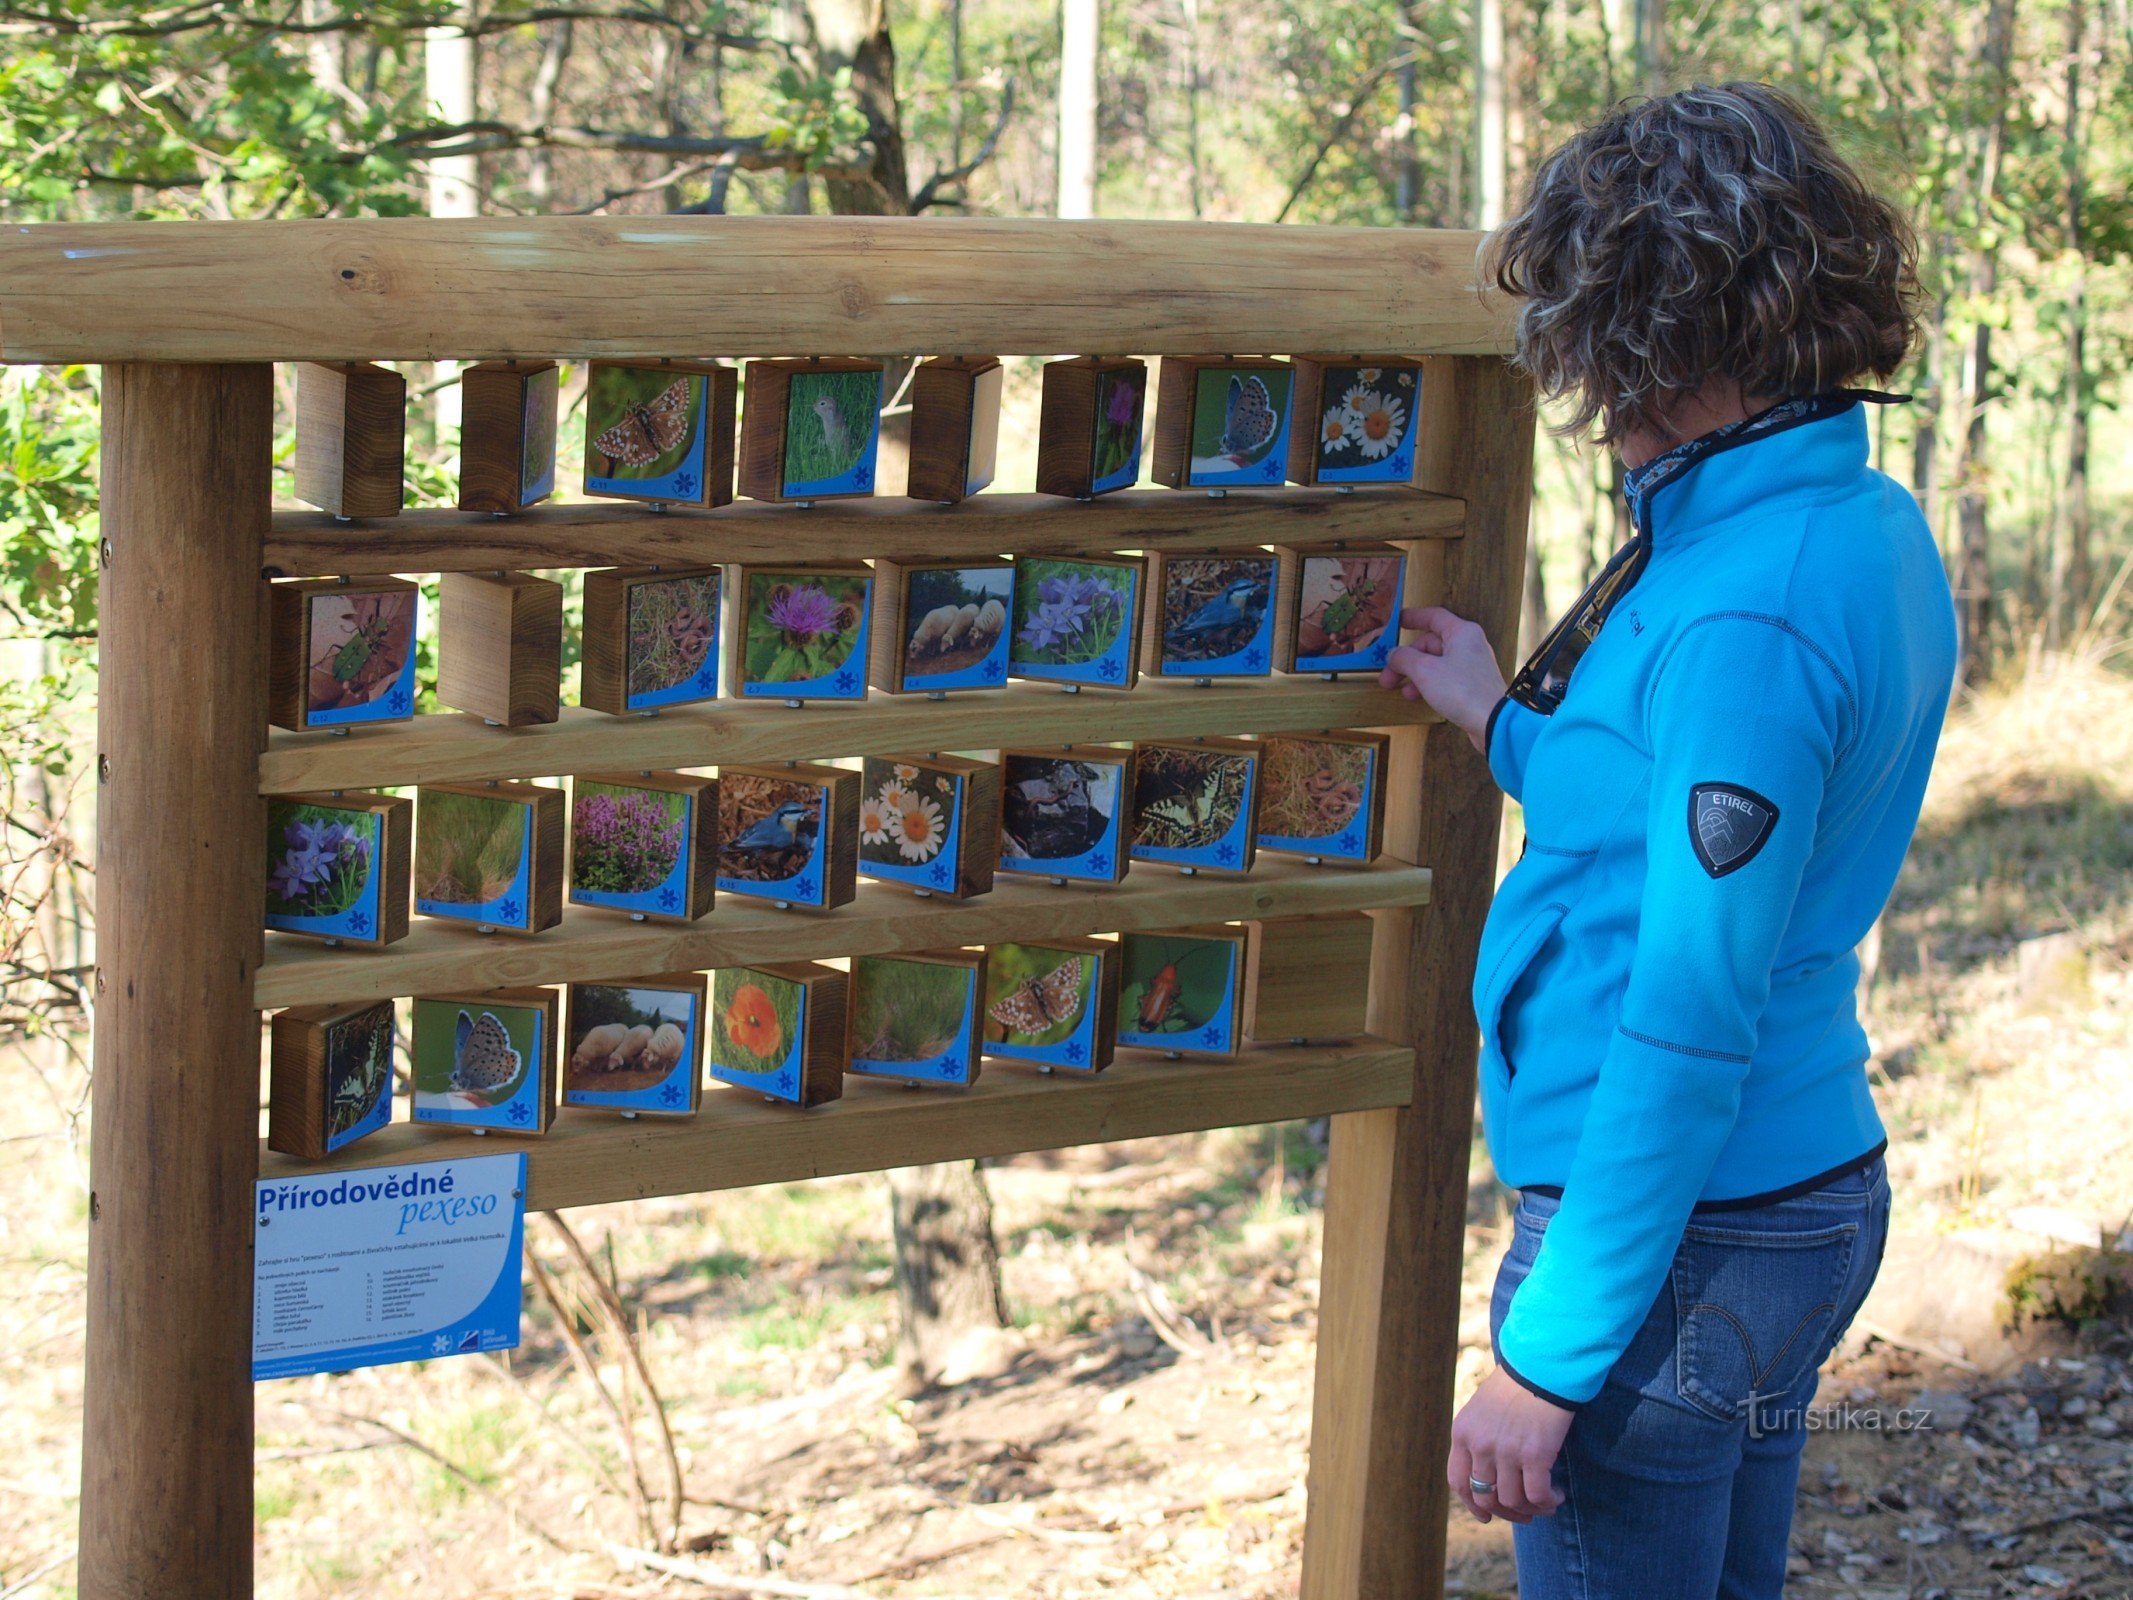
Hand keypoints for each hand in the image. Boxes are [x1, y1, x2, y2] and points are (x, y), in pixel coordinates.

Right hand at [1377, 606, 1506, 752]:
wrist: (1493, 722)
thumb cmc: (1463, 691)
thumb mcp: (1424, 671)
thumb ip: (1404, 658)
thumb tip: (1393, 654)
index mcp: (1462, 632)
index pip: (1433, 616)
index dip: (1413, 618)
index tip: (1395, 622)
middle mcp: (1469, 645)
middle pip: (1430, 644)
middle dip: (1406, 659)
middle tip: (1387, 675)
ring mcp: (1472, 666)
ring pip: (1436, 663)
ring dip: (1414, 675)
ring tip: (1401, 691)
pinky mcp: (1472, 685)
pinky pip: (1444, 678)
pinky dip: (1428, 684)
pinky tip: (1417, 697)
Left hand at [1448, 1368, 1572, 1523]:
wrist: (1541, 1367)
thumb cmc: (1516, 1387)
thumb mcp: (1482, 1411)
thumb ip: (1478, 1440)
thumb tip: (1489, 1480)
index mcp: (1462, 1433)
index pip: (1458, 1482)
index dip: (1472, 1505)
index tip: (1487, 1515)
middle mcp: (1480, 1445)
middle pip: (1485, 1497)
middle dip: (1506, 1512)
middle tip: (1525, 1513)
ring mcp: (1506, 1451)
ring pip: (1513, 1501)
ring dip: (1532, 1508)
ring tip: (1547, 1501)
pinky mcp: (1534, 1454)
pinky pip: (1537, 1495)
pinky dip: (1548, 1502)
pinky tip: (1557, 1495)